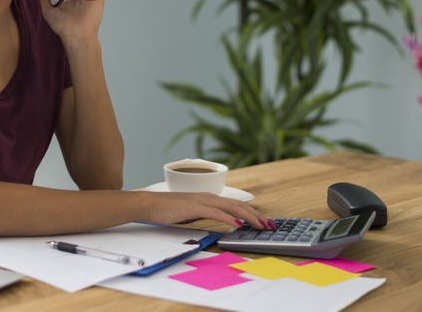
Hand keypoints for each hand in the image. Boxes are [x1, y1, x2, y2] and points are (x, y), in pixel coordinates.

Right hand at [142, 192, 271, 229]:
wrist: (151, 205)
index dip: (252, 213)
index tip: (264, 221)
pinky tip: (238, 223)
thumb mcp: (193, 213)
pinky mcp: (195, 207)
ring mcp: (203, 201)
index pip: (236, 205)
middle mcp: (210, 197)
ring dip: (249, 216)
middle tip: (271, 225)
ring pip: (232, 207)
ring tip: (261, 225)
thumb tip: (222, 222)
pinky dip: (229, 217)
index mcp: (210, 199)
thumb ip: (208, 215)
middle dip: (257, 215)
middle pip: (239, 205)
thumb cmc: (169, 210)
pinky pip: (216, 213)